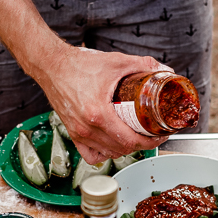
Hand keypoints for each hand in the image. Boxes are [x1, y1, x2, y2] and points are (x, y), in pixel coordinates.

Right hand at [37, 44, 169, 164]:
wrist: (52, 65)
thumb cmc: (79, 64)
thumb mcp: (117, 62)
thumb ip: (143, 65)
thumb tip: (164, 70)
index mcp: (99, 114)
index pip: (130, 140)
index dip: (150, 143)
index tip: (159, 137)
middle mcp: (87, 128)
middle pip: (122, 149)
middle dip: (141, 144)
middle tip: (151, 134)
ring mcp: (78, 132)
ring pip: (108, 153)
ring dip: (124, 149)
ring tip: (134, 137)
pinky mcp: (72, 133)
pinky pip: (90, 155)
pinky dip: (104, 153)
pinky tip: (112, 143)